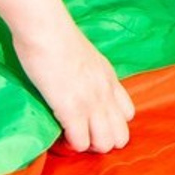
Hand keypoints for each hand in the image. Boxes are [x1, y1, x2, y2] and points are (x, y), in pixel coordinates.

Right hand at [13, 19, 134, 153]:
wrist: (47, 29)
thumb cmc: (58, 39)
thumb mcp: (86, 57)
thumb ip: (90, 74)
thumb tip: (81, 87)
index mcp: (110, 77)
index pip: (128, 114)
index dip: (111, 124)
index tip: (92, 123)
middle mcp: (106, 91)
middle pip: (121, 135)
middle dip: (103, 141)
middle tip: (83, 134)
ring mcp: (91, 101)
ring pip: (105, 144)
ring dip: (88, 146)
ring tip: (72, 135)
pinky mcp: (72, 108)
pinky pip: (80, 142)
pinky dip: (71, 144)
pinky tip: (61, 133)